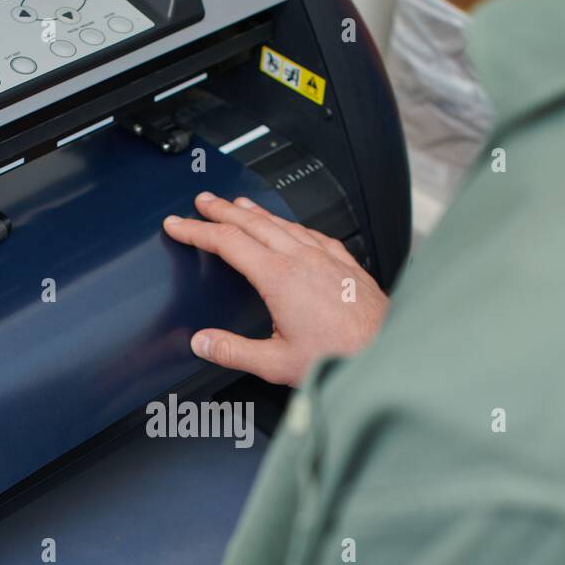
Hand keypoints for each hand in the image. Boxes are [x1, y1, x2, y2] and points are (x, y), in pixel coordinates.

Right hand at [164, 192, 388, 385]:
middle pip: (253, 222)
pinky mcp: (344, 263)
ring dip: (255, 212)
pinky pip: (311, 232)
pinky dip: (289, 224)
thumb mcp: (275, 362)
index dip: (197, 230)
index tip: (178, 225)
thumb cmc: (341, 355)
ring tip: (238, 205)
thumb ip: (234, 351)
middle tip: (203, 202)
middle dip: (221, 209)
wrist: (386, 350)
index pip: (228, 242)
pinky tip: (290, 227)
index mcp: (279, 278)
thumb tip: (203, 343)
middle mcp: (303, 260)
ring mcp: (326, 257)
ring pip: (283, 222)